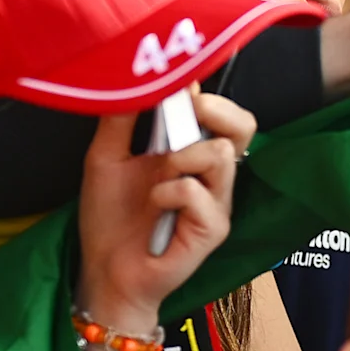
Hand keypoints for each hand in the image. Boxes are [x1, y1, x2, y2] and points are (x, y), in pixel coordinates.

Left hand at [75, 91, 251, 335]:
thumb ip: (119, 120)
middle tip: (187, 110)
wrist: (105, 272)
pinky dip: (170, 191)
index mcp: (190, 154)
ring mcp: (216, 202)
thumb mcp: (105, 158)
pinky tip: (154, 204)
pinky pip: (199, 192)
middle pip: (244, 126)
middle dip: (216, 109)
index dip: (204, 91)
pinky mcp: (213, 230)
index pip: (220, 112)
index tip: (178, 81)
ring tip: (159, 171)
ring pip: (223, 154)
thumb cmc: (110, 220)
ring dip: (184, 154)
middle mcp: (210, 175)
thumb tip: (128, 78)